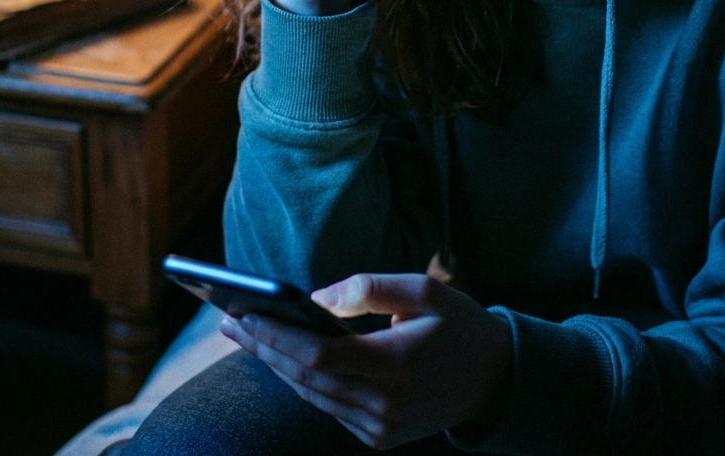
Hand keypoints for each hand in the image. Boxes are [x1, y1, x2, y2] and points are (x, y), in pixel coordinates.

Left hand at [220, 273, 511, 449]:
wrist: (495, 379)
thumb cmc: (458, 324)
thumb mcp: (423, 290)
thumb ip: (369, 288)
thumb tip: (315, 298)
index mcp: (394, 366)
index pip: (318, 356)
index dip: (275, 337)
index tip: (243, 314)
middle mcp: (384, 405)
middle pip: (305, 377)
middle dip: (262, 348)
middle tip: (228, 320)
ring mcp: (381, 428)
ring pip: (311, 395)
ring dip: (274, 364)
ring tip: (245, 333)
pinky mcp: (379, 437)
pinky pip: (328, 406)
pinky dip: (301, 380)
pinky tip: (280, 356)